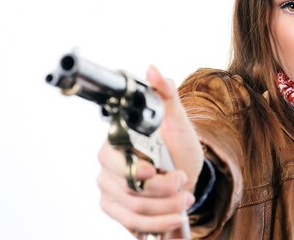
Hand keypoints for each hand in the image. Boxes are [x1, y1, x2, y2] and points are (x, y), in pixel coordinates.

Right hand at [97, 65, 204, 234]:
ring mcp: (109, 191)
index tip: (152, 169)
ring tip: (186, 198)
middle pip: (127, 187)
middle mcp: (107, 167)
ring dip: (166, 208)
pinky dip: (159, 223)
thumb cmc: (178, 146)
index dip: (133, 168)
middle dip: (161, 188)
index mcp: (116, 142)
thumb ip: (166, 93)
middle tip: (183, 181)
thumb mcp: (178, 119)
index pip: (111, 158)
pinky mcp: (116, 211)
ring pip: (133, 208)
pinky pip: (133, 224)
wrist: (186, 175)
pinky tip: (176, 216)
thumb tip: (152, 69)